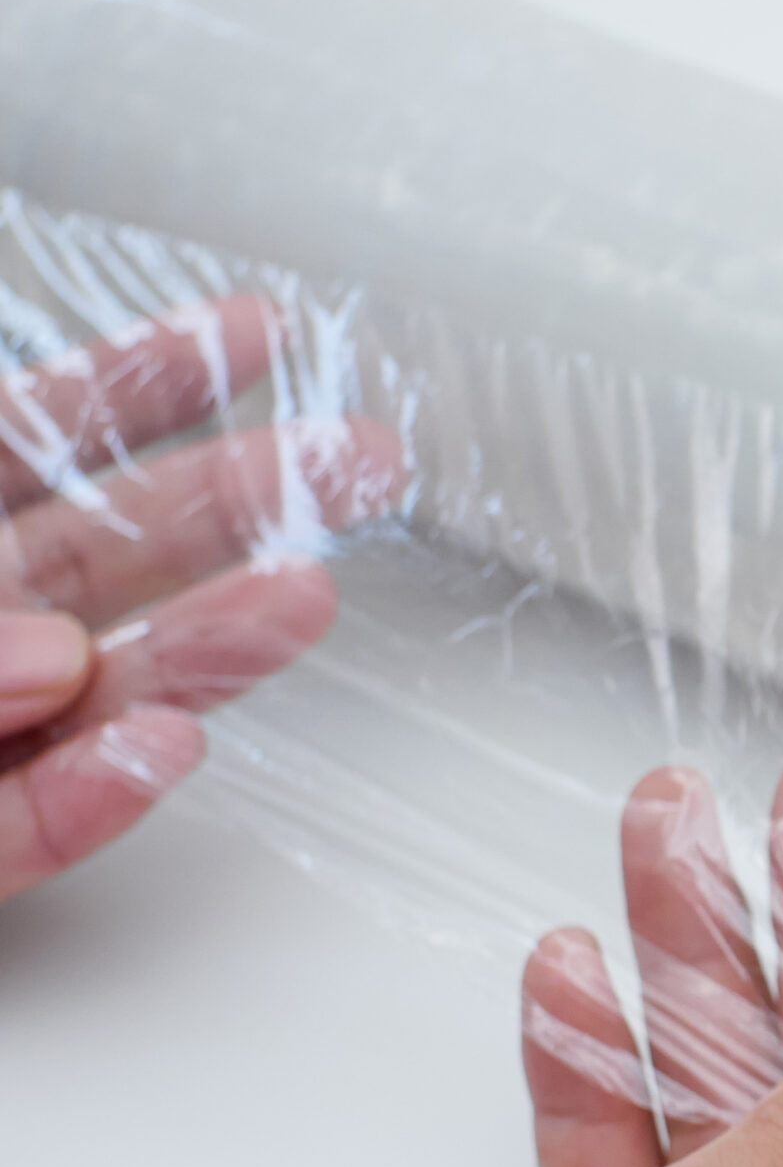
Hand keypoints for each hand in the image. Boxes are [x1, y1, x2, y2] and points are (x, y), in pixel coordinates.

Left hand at [0, 298, 401, 898]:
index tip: (255, 332)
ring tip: (301, 603)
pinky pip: (21, 834)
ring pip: (89, 697)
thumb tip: (53, 651)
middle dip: (236, 506)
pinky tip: (164, 755)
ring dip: (203, 652)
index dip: (133, 387)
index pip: (20, 443)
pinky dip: (90, 804)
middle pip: (93, 561)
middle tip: (364, 462)